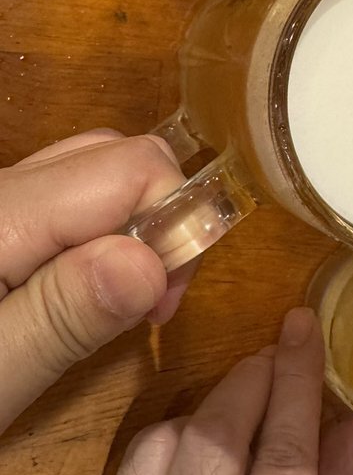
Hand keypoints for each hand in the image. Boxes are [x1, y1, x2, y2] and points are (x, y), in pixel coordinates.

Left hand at [0, 131, 192, 434]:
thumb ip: (61, 318)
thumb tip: (151, 259)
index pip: (129, 168)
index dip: (171, 224)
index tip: (164, 307)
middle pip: (114, 156)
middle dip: (155, 218)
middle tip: (147, 307)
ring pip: (91, 170)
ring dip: (129, 225)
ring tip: (115, 303)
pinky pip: (62, 198)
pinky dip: (94, 232)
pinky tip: (76, 292)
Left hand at [63, 308, 352, 474]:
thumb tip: (352, 434)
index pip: (281, 464)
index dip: (298, 387)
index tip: (305, 327)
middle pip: (216, 443)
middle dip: (253, 381)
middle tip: (279, 350)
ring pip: (161, 449)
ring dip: (206, 412)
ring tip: (241, 404)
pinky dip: (160, 454)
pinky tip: (188, 458)